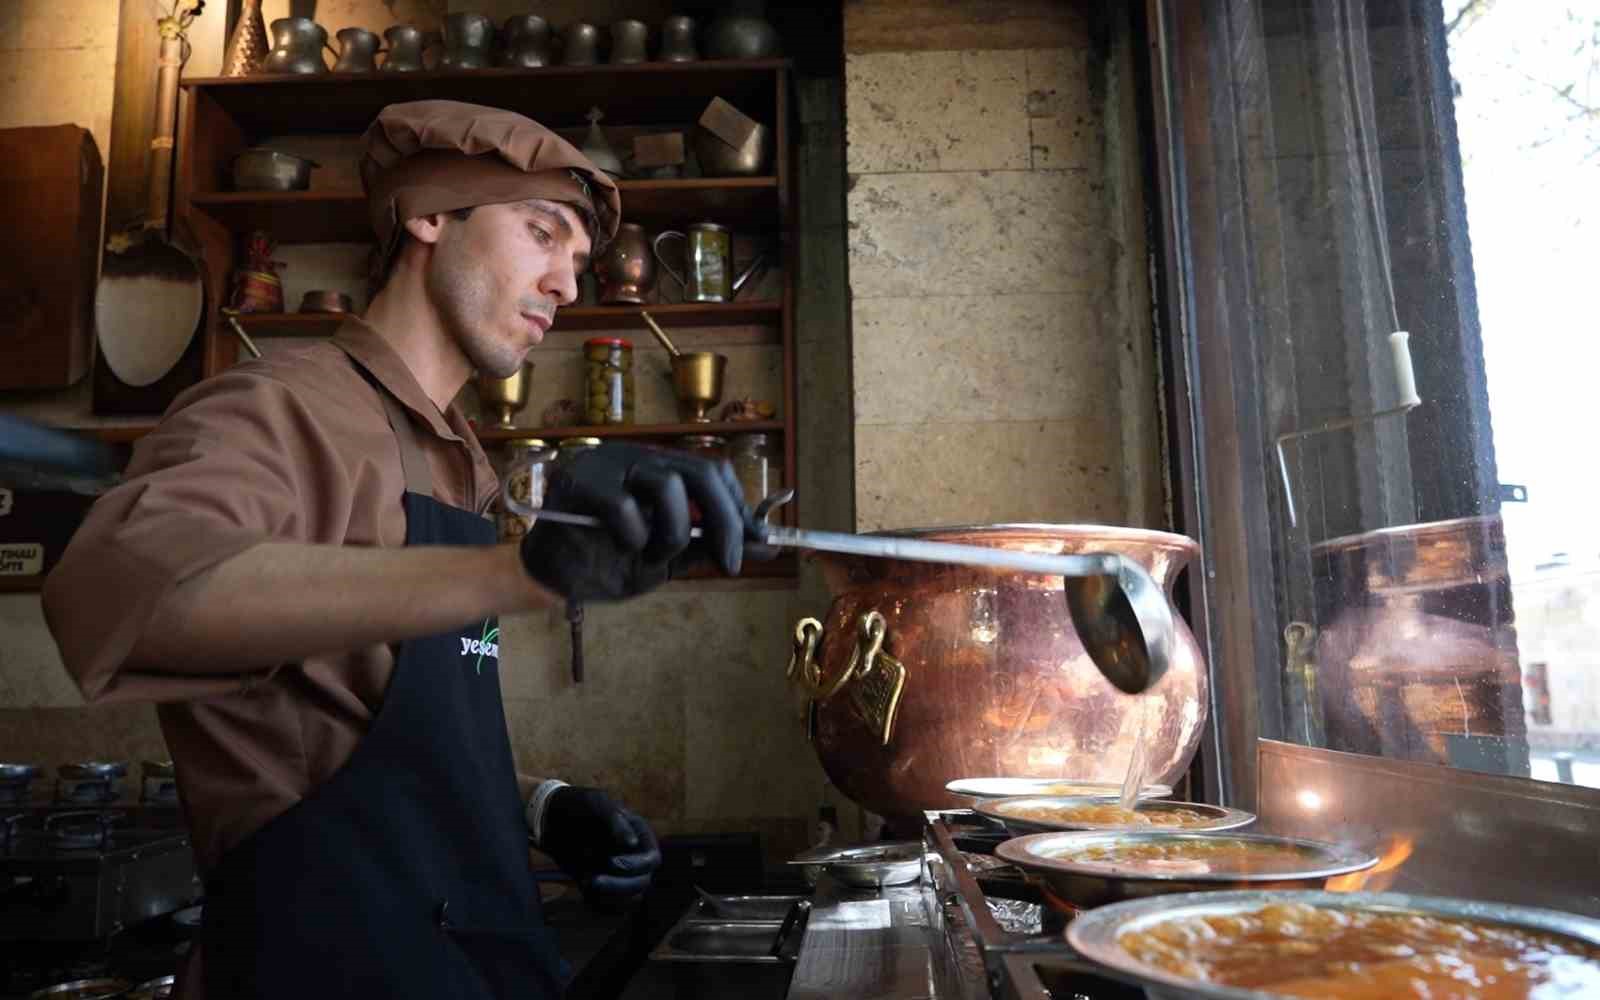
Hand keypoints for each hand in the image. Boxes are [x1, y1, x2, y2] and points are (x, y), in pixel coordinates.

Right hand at [518, 442, 751, 601]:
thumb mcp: (668, 557)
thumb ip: (708, 545)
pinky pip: (625, 506)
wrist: (552, 578)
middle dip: (726, 521)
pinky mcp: (577, 481)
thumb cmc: (609, 563)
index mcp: (656, 467)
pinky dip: (635, 536)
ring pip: (668, 486)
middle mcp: (634, 456)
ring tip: (654, 557)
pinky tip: (624, 548)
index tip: (757, 544)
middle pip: (701, 471)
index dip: (738, 507)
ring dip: (674, 533)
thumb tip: (765, 546)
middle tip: (733, 564)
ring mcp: (605, 464)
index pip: (712, 471)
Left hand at [540, 786, 660, 902]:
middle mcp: (635, 857)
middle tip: (592, 881)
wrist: (553, 818)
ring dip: (609, 898)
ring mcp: (621, 875)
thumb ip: (615, 822)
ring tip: (585, 884)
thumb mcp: (596, 805)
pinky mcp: (605, 887)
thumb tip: (632, 843)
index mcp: (640, 835)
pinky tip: (583, 891)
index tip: (611, 862)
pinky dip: (599, 904)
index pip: (652, 860)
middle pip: (642, 883)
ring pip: (629, 900)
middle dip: (619, 886)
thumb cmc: (578, 806)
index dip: (635, 865)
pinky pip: (610, 906)